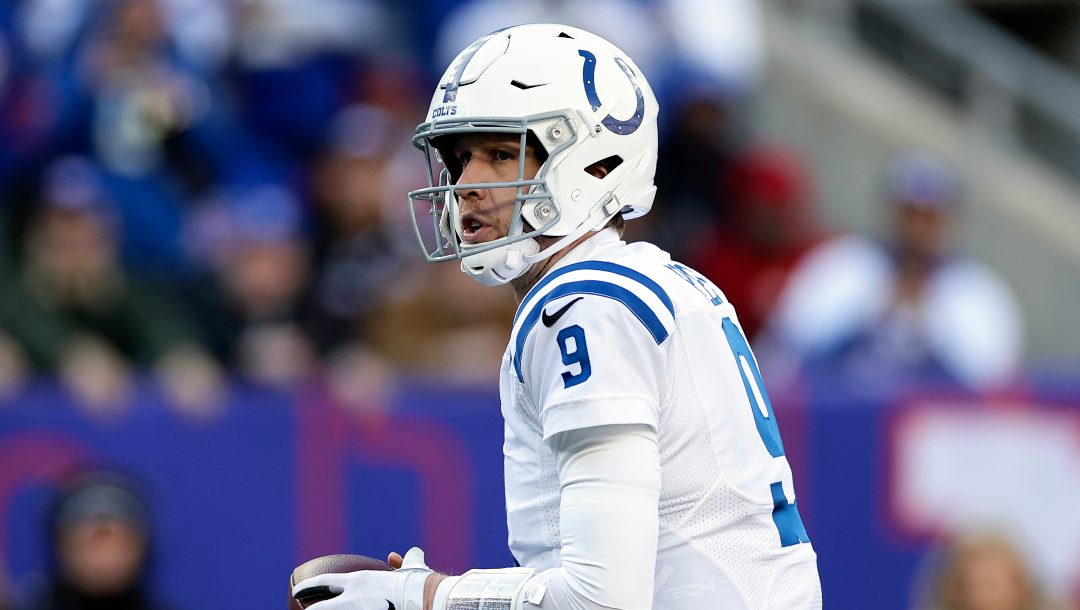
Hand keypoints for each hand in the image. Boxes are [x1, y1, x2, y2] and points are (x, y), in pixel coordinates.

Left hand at [292, 547, 433, 609]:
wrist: (427, 599)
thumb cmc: (419, 584)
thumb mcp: (410, 569)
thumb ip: (406, 562)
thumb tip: (408, 553)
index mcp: (358, 581)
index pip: (323, 583)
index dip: (308, 588)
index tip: (297, 592)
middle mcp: (352, 599)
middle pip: (319, 608)